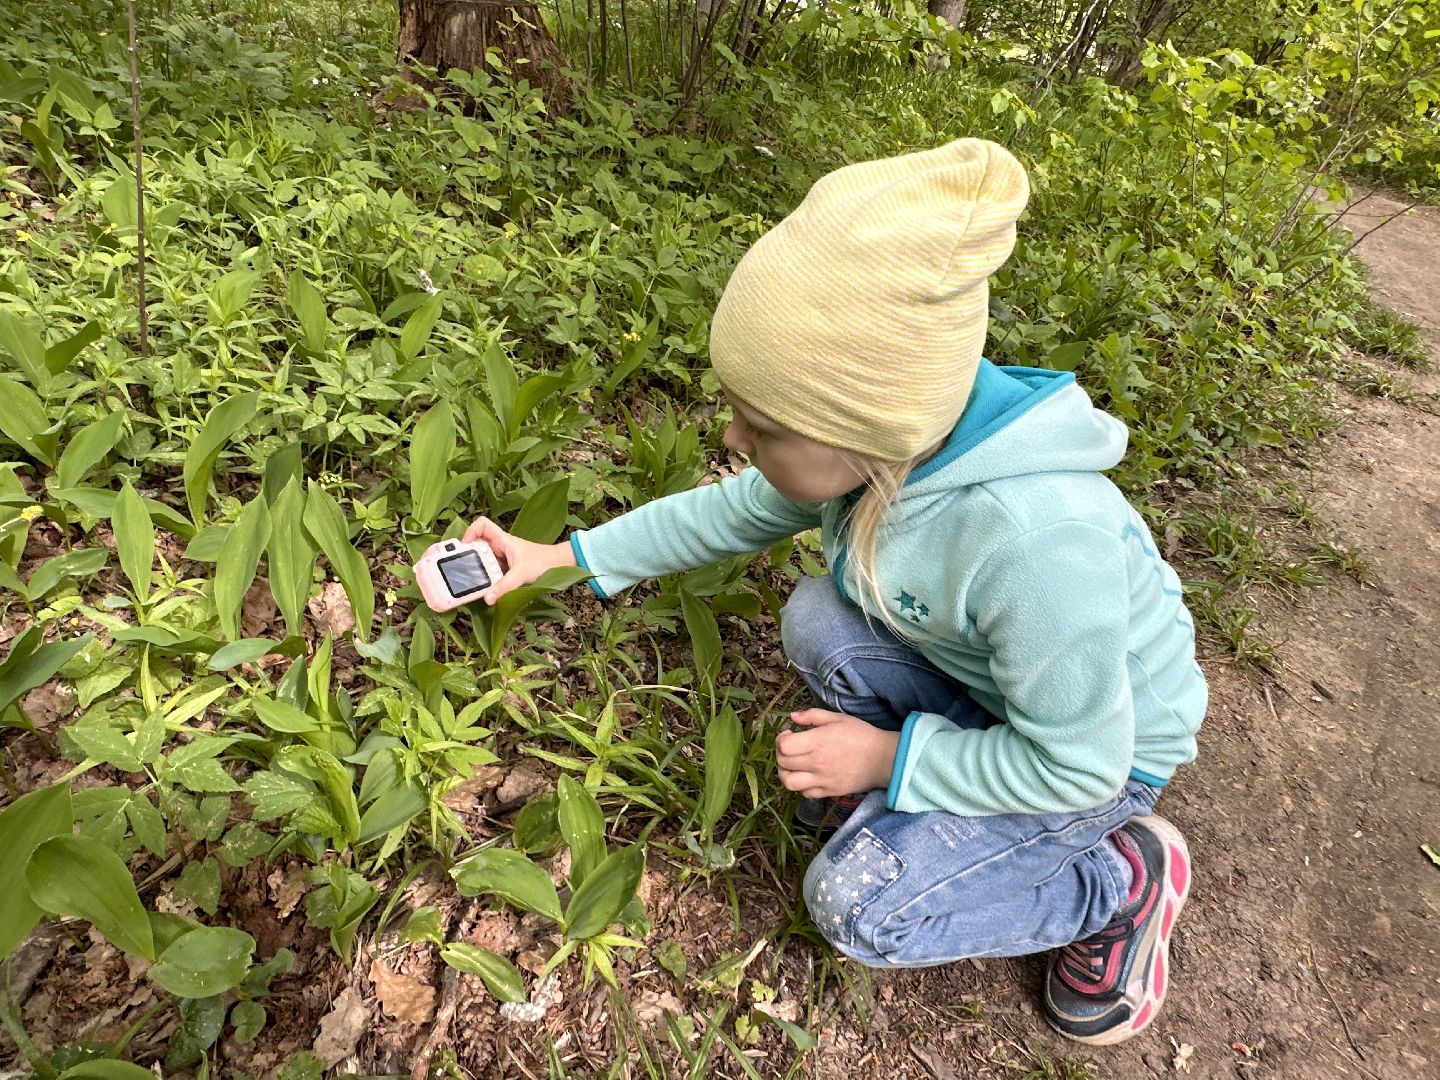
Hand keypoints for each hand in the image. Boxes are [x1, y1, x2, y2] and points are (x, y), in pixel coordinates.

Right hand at [460, 517, 575, 604]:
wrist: (559, 565)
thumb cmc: (544, 562)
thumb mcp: (522, 573)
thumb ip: (505, 586)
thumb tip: (488, 598)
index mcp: (503, 540)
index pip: (482, 525)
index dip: (470, 531)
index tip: (465, 547)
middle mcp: (500, 547)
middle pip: (477, 545)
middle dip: (468, 556)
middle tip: (461, 569)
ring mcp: (502, 558)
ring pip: (482, 560)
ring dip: (476, 570)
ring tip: (470, 581)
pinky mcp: (505, 569)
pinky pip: (490, 572)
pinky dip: (485, 579)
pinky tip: (484, 588)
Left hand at [774, 709, 899, 798]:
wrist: (882, 758)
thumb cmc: (861, 734)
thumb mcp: (837, 718)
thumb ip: (812, 715)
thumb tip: (793, 717)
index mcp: (817, 742)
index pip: (784, 746)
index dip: (781, 739)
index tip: (789, 734)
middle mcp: (816, 762)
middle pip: (783, 763)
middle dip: (781, 754)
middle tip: (790, 748)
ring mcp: (822, 780)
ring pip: (789, 783)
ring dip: (785, 773)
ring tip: (793, 766)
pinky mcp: (829, 791)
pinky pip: (805, 793)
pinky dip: (801, 786)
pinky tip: (807, 776)